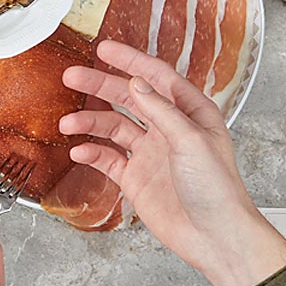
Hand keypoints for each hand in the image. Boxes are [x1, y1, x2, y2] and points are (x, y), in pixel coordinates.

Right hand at [57, 40, 285, 285]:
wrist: (214, 235)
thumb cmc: (217, 188)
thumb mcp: (192, 140)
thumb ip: (161, 111)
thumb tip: (137, 84)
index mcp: (190, 113)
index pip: (156, 77)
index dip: (130, 61)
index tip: (104, 49)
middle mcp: (168, 129)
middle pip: (128, 98)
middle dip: (100, 86)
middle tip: (72, 77)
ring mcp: (150, 153)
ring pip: (113, 127)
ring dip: (90, 122)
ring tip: (68, 123)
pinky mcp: (136, 178)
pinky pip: (108, 158)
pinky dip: (92, 152)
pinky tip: (80, 151)